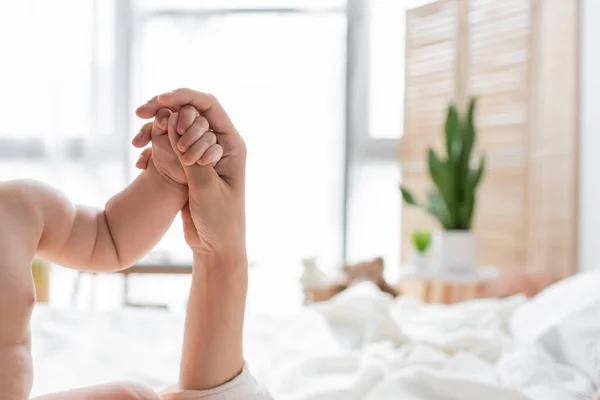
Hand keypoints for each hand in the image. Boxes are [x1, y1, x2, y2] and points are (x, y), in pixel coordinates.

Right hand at [136, 89, 245, 256]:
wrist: (215, 245)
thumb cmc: (220, 221)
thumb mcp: (206, 190)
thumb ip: (192, 161)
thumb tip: (176, 131)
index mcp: (232, 144)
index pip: (209, 106)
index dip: (184, 97)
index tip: (160, 101)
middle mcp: (219, 143)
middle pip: (190, 110)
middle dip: (166, 111)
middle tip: (143, 117)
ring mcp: (203, 151)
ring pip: (177, 126)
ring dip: (156, 129)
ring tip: (137, 142)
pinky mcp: (189, 164)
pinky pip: (170, 145)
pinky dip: (154, 147)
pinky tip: (140, 160)